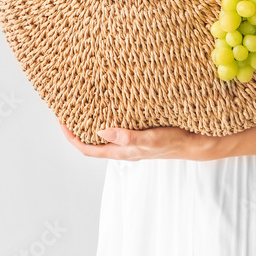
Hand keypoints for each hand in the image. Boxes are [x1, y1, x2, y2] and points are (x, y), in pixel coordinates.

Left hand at [58, 120, 223, 160]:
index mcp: (121, 152)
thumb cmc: (174, 142)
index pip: (87, 148)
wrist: (195, 143)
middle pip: (91, 141)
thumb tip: (100, 131)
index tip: (61, 120)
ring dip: (91, 121)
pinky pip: (117, 127)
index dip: (71, 137)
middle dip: (77, 127)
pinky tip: (109, 104)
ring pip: (103, 133)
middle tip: (68, 109)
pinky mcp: (139, 133)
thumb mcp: (150, 138)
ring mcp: (131, 141)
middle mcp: (123, 148)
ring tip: (83, 104)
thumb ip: (126, 137)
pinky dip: (107, 116)